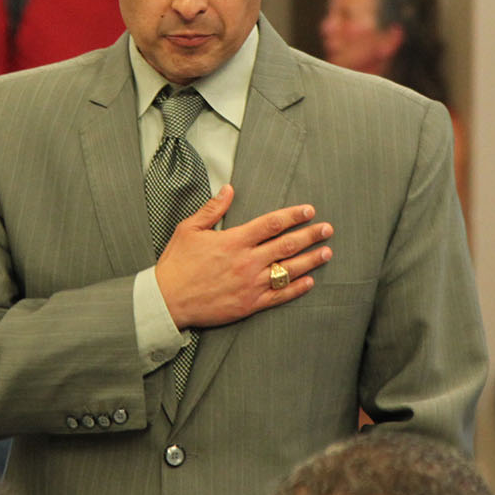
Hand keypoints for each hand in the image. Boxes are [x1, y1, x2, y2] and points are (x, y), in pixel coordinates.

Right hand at [154, 184, 331, 329]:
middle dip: (310, 236)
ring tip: (327, 252)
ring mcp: (250, 285)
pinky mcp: (249, 305)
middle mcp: (247, 261)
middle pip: (287, 245)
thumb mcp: (189, 229)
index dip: (293, 215)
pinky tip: (310, 281)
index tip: (309, 211)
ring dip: (310, 260)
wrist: (167, 301)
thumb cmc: (176, 264)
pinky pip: (279, 296)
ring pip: (288, 270)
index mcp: (234, 241)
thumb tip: (228, 189)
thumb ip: (212, 209)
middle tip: (328, 229)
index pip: (272, 223)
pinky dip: (297, 289)